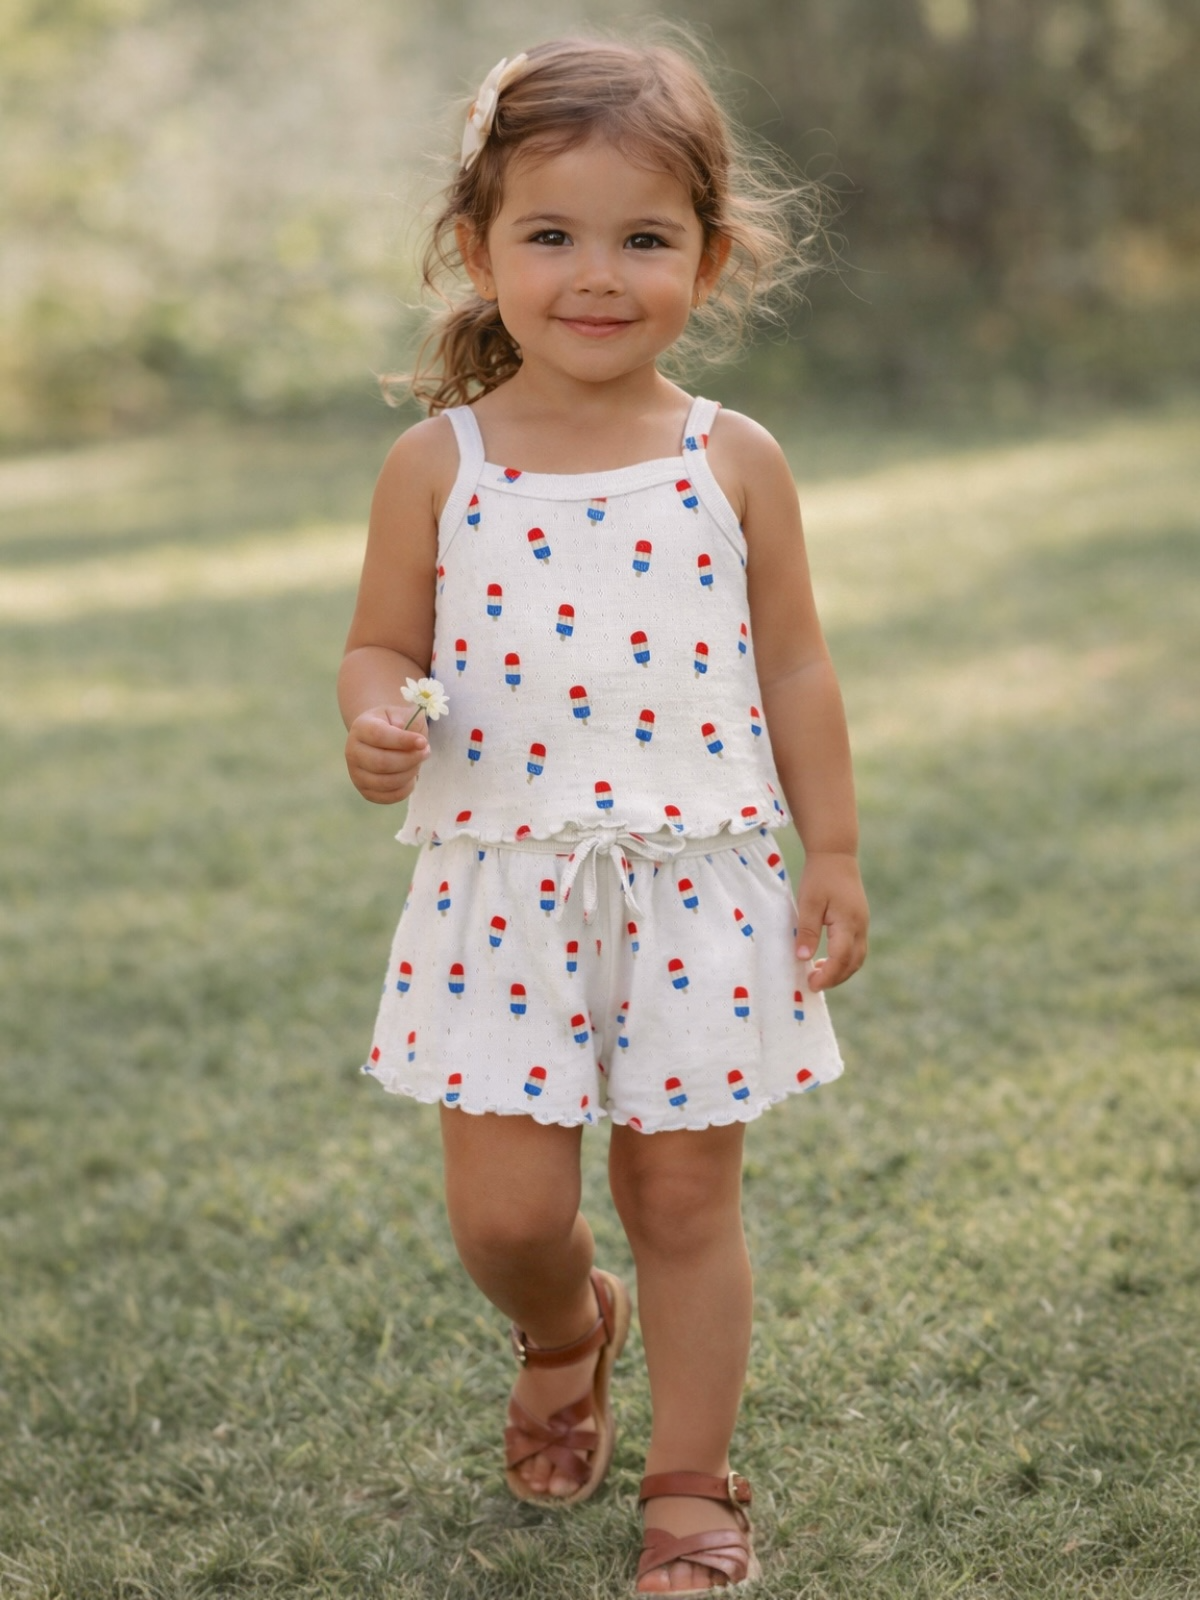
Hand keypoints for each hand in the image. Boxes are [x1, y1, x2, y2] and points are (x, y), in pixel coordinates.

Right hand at [345, 706, 429, 803]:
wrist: (381, 738)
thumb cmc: (395, 724)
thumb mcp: (401, 713)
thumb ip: (406, 720)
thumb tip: (409, 736)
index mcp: (361, 727)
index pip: (379, 736)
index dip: (403, 741)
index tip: (423, 742)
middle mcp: (352, 751)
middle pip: (382, 762)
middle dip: (410, 759)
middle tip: (426, 752)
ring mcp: (356, 774)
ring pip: (386, 782)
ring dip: (410, 774)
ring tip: (418, 763)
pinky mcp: (365, 791)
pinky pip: (388, 797)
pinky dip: (405, 788)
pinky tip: (411, 776)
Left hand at [793, 851, 868, 990]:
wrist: (836, 854)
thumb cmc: (820, 876)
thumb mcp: (808, 902)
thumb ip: (807, 931)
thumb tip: (803, 958)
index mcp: (848, 923)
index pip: (841, 959)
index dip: (828, 975)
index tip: (811, 984)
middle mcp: (860, 926)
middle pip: (853, 963)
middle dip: (836, 978)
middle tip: (813, 984)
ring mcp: (862, 924)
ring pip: (858, 957)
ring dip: (841, 971)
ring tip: (819, 974)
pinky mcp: (859, 920)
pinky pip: (856, 948)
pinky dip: (844, 960)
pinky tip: (826, 959)